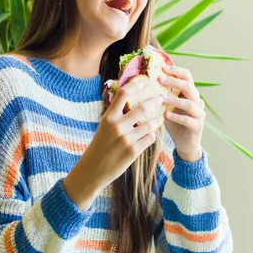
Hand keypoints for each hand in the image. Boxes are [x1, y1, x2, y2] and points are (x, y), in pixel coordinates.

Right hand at [63, 80, 162, 209]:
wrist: (92, 170)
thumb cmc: (99, 146)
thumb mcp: (103, 127)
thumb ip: (116, 115)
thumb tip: (129, 100)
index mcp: (108, 117)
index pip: (123, 94)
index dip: (134, 85)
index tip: (143, 81)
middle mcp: (118, 126)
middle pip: (142, 108)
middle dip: (154, 102)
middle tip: (160, 98)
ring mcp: (127, 139)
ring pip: (150, 125)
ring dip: (157, 121)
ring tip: (160, 119)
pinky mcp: (134, 152)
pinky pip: (150, 139)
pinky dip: (151, 136)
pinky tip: (150, 135)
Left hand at [159, 65, 204, 161]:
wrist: (185, 144)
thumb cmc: (174, 123)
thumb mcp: (167, 106)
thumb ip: (160, 95)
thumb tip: (142, 83)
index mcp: (190, 93)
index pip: (187, 76)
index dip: (176, 70)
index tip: (162, 67)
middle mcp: (197, 101)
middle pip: (189, 86)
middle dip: (174, 81)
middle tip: (160, 79)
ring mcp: (199, 114)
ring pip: (189, 103)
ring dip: (174, 99)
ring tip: (160, 98)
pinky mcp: (197, 126)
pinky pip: (188, 120)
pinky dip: (176, 116)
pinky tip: (166, 115)